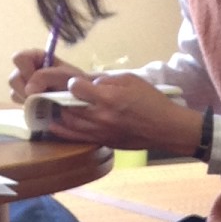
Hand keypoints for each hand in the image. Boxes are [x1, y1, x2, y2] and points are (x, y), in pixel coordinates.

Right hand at [9, 47, 83, 101]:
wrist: (83, 99)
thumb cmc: (76, 83)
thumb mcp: (65, 75)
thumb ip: (46, 76)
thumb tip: (28, 90)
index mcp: (36, 58)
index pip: (19, 58)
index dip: (26, 70)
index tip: (38, 81)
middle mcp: (27, 71)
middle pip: (13, 79)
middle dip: (26, 89)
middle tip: (43, 95)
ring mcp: (25, 88)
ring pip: (14, 93)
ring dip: (28, 100)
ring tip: (46, 102)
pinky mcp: (27, 102)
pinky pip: (20, 106)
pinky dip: (30, 108)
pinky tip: (43, 108)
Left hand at [36, 73, 203, 155]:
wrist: (166, 129)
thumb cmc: (152, 101)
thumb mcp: (131, 80)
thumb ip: (106, 79)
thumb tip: (88, 81)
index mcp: (109, 98)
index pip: (75, 88)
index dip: (72, 83)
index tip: (75, 82)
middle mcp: (101, 116)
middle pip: (67, 106)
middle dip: (60, 97)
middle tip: (58, 93)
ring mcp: (100, 132)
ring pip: (68, 122)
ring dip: (59, 113)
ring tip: (54, 106)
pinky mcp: (102, 142)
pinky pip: (75, 137)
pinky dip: (62, 130)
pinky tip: (55, 124)